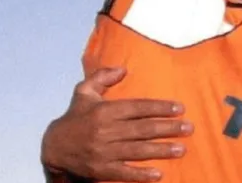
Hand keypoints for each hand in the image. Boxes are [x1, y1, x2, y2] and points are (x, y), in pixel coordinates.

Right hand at [41, 68, 191, 181]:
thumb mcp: (83, 92)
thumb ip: (102, 77)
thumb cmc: (75, 117)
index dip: (159, 107)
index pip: (137, 108)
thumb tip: (123, 69)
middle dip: (167, 128)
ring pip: (137, 150)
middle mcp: (105, 131)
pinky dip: (140, 174)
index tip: (180, 108)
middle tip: (189, 128)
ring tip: (181, 149)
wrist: (52, 147)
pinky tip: (158, 174)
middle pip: (142, 129)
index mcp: (104, 111)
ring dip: (161, 150)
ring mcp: (103, 152)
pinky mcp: (100, 169)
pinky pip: (123, 172)